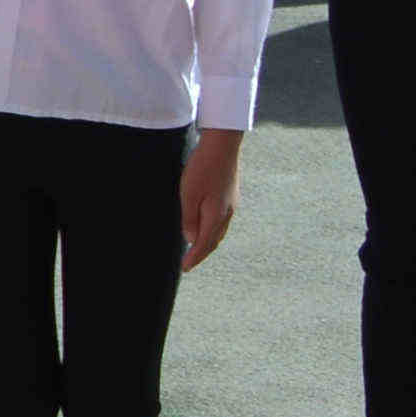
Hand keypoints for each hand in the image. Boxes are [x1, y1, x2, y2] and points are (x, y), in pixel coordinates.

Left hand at [181, 130, 240, 272]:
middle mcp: (227, 214)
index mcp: (216, 216)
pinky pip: (221, 221)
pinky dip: (212, 230)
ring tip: (196, 250)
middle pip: (213, 240)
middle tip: (189, 264)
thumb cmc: (202, 169)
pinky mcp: (231, 196)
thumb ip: (189, 218)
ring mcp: (231, 205)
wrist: (222, 147)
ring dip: (207, 242)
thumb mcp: (189, 194)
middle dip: (201, 253)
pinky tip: (206, 228)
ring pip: (219, 231)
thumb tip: (191, 239)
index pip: (204, 244)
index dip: (194, 258)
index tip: (184, 269)